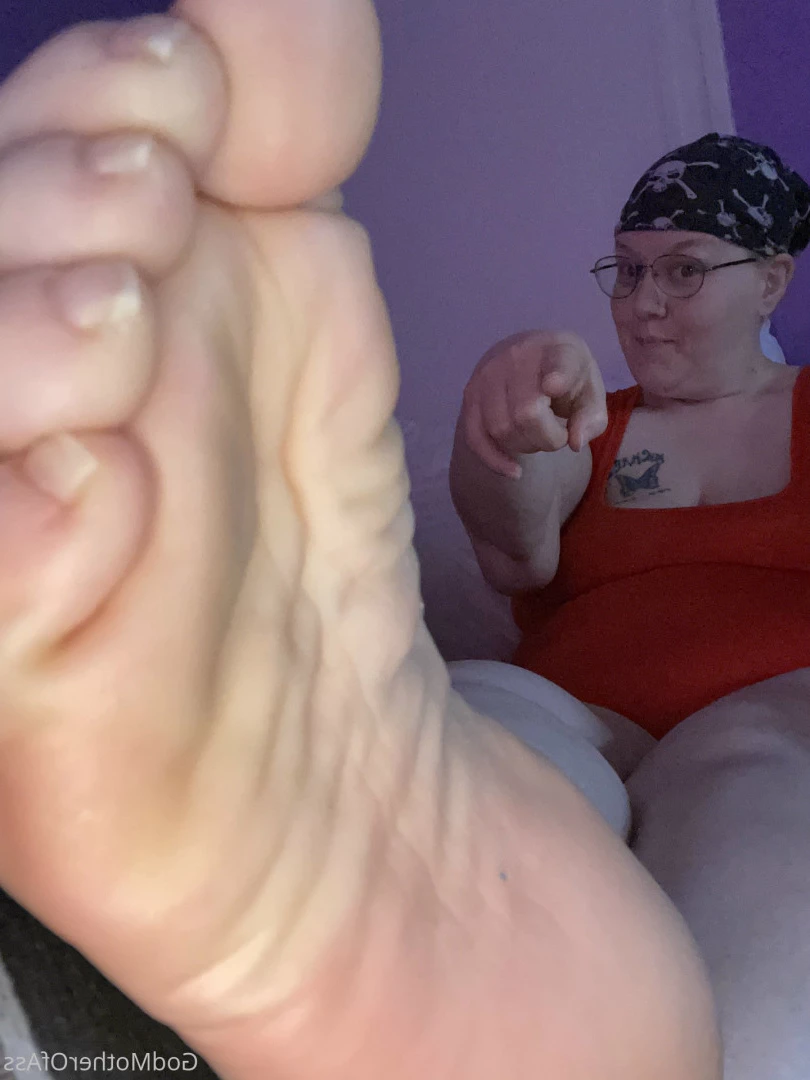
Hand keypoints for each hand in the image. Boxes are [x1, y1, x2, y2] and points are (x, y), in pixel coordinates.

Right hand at [460, 330, 607, 476]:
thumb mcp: (591, 392)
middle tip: (558, 433)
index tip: (553, 386)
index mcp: (559, 350)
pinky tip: (514, 472)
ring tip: (538, 436)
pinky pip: (475, 437)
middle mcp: (518, 356)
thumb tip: (575, 444)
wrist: (526, 355)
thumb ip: (592, 418)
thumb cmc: (567, 379)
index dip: (557, 375)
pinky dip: (495, 460)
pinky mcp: (470, 395)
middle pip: (527, 414)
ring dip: (526, 446)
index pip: (559, 363)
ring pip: (502, 430)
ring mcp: (488, 375)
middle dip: (548, 439)